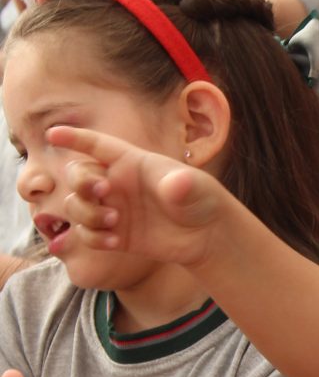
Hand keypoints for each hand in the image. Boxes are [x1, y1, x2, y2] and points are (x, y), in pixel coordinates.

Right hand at [48, 126, 224, 269]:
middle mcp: (116, 183)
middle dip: (81, 182)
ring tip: (114, 222)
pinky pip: (87, 235)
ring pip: (76, 206)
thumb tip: (177, 182)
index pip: (97, 145)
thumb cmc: (202, 200)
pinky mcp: (114, 235)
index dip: (75, 138)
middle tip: (102, 192)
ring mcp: (112, 209)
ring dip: (86, 214)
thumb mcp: (195, 188)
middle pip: (77, 175)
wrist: (206, 235)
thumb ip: (182, 184)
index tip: (53, 134)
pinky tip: (115, 242)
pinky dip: (93, 238)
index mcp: (131, 161)